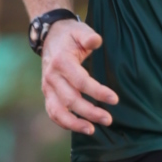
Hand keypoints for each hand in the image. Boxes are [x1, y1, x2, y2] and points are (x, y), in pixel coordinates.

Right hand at [40, 18, 118, 135]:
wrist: (50, 36)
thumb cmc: (70, 35)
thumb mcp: (79, 30)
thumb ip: (88, 36)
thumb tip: (96, 41)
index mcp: (61, 61)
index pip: (81, 81)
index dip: (98, 92)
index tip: (114, 99)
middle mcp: (52, 77)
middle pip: (71, 100)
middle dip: (90, 112)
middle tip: (109, 119)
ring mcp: (48, 87)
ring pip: (58, 111)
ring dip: (75, 123)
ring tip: (93, 130)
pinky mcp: (48, 94)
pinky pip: (53, 113)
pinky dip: (65, 123)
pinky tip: (81, 128)